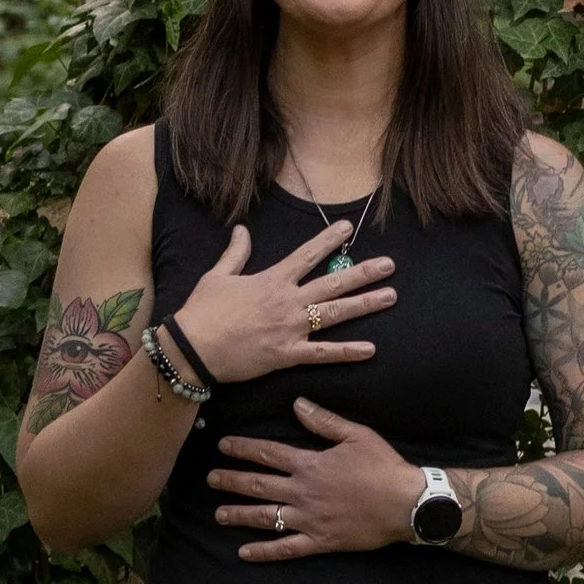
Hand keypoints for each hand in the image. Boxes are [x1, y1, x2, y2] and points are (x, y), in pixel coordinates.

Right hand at [173, 221, 395, 385]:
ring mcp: (291, 328)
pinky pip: (323, 353)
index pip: (307, 255)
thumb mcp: (218, 276)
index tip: (349, 228)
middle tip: (389, 265)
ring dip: (365, 304)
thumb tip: (242, 229)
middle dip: (364, 272)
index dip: (329, 240)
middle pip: (333, 282)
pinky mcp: (287, 354)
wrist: (193, 347)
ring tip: (390, 296)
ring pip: (335, 313)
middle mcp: (288, 301)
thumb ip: (236, 253)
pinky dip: (347, 352)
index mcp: (272, 280)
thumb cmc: (202, 312)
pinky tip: (370, 349)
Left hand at [207, 402, 423, 558]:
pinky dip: (264, 552)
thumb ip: (324, 421)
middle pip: (259, 485)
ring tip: (218, 514)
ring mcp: (309, 519)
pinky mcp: (320, 541)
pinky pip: (286, 548)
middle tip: (210, 479)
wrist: (405, 503)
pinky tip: (244, 553)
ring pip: (266, 517)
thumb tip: (297, 404)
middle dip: (232, 481)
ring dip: (240, 515)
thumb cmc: (383, 467)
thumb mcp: (356, 435)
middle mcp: (303, 492)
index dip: (243, 449)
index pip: (268, 454)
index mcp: (310, 464)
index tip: (223, 446)